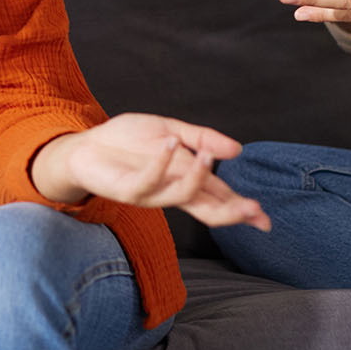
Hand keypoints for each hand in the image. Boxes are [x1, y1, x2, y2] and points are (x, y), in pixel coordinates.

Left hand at [31, 113, 270, 230]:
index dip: (243, 209)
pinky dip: (160, 164)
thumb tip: (236, 150)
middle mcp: (172, 191)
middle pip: (208, 211)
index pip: (221, 198)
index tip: (265, 219)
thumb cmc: (128, 142)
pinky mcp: (127, 191)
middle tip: (253, 210)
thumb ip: (202, 138)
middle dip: (231, 212)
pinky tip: (168, 144)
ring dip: (197, 179)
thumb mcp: (170, 130)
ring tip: (206, 157)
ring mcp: (151, 194)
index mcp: (187, 180)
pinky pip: (148, 182)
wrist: (86, 145)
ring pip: (182, 197)